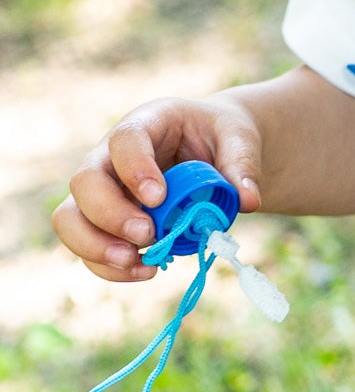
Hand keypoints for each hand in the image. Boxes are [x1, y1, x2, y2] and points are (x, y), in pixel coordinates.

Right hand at [54, 94, 264, 283]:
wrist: (213, 150)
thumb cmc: (221, 136)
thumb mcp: (240, 138)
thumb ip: (243, 164)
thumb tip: (248, 201)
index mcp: (148, 122)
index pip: (125, 139)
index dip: (134, 168)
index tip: (158, 197)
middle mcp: (111, 154)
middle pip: (85, 181)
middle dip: (110, 214)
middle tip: (148, 235)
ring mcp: (101, 189)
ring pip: (69, 218)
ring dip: (97, 246)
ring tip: (138, 261)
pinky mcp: (100, 221)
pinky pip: (86, 247)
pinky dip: (108, 266)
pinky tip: (144, 270)